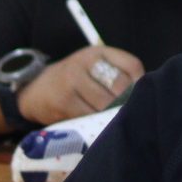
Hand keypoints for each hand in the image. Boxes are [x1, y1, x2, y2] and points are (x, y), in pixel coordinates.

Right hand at [20, 44, 145, 124]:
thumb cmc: (74, 80)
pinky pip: (89, 118)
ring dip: (114, 117)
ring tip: (119, 123)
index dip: (141, 83)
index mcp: (97, 53)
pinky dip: (99, 125)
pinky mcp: (63, 103)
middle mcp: (83, 63)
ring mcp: (71, 82)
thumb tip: (146, 94)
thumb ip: (117, 74)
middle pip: (120, 87)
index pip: (131, 65)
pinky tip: (102, 129)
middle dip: (128, 103)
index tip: (143, 96)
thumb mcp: (93, 67)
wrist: (35, 89)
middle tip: (133, 115)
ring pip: (105, 105)